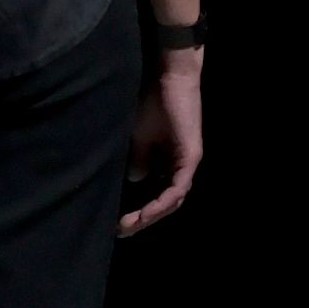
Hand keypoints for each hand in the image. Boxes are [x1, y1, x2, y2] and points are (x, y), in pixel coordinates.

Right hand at [118, 46, 207, 235]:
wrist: (166, 77)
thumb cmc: (152, 101)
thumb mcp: (138, 137)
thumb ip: (138, 158)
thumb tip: (133, 179)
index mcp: (169, 162)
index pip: (157, 195)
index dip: (139, 211)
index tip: (117, 222)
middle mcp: (180, 166)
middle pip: (166, 203)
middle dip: (143, 220)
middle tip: (121, 230)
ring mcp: (187, 163)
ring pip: (172, 201)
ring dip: (151, 216)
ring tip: (129, 225)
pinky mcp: (191, 157)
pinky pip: (178, 188)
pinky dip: (162, 202)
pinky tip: (146, 212)